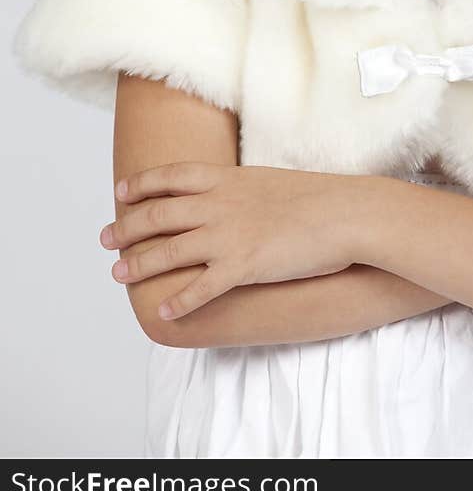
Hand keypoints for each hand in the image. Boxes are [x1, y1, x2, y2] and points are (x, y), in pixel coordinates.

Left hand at [99, 163, 367, 322]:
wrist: (348, 214)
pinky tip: (163, 313)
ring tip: (119, 275)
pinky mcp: (244, 266)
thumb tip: (229, 195)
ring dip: (139, 264)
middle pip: (159, 215)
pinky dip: (179, 302)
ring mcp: (229, 235)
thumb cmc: (319, 198)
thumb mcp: (271, 181)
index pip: (172, 177)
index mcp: (228, 179)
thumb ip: (242, 189)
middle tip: (106, 240)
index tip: (122, 192)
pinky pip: (201, 289)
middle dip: (127, 228)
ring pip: (169, 252)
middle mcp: (220, 204)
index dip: (142, 185)